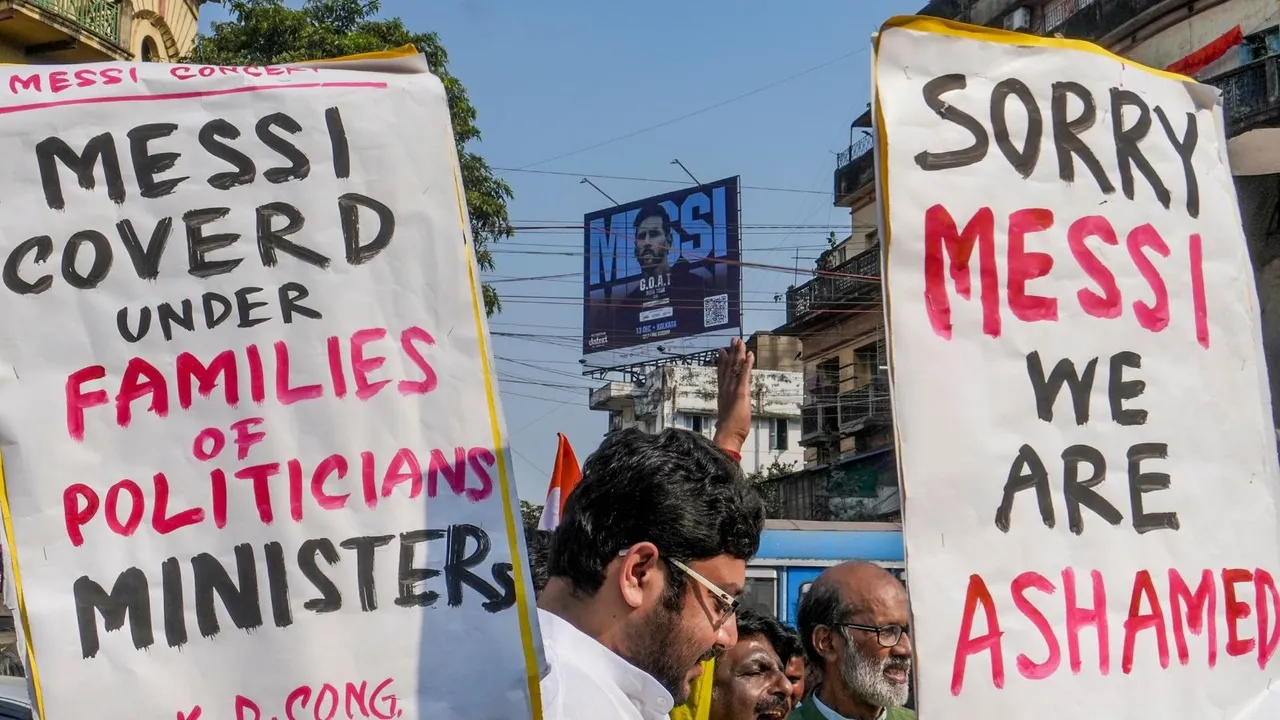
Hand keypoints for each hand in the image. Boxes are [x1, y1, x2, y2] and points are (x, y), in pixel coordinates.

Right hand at [713, 337, 754, 454]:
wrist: (727, 435)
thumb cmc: (728, 431)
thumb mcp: (726, 418)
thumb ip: (725, 412)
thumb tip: (722, 415)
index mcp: (722, 395)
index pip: (722, 375)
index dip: (721, 362)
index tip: (721, 352)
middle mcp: (726, 389)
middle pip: (728, 367)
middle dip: (731, 353)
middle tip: (733, 341)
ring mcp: (732, 390)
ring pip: (735, 368)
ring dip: (738, 354)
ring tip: (740, 342)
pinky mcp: (741, 392)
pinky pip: (745, 375)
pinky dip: (747, 365)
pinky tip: (750, 355)